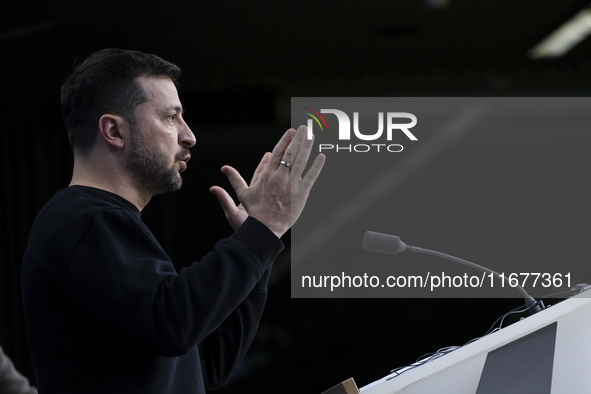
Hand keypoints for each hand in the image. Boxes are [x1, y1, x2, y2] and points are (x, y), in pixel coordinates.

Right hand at [210, 125, 324, 237]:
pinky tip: (321, 157)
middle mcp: (280, 177)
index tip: (290, 131)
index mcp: (267, 175)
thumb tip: (224, 168)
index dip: (285, 140)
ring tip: (312, 136)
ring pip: (301, 161)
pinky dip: (317, 166)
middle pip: (291, 153)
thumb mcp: (243, 193)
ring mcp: (292, 184)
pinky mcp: (301, 193)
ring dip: (307, 147)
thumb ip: (235, 179)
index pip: (278, 153)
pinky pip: (311, 176)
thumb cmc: (255, 211)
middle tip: (303, 129)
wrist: (266, 226)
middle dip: (298, 139)